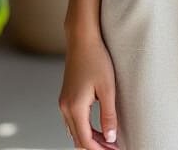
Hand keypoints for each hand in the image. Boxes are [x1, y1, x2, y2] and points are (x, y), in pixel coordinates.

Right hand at [59, 34, 119, 148]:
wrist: (82, 38)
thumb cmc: (96, 58)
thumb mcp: (107, 88)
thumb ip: (108, 115)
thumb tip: (110, 138)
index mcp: (75, 108)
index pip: (85, 141)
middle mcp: (65, 108)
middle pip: (78, 139)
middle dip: (95, 147)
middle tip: (114, 148)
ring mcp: (64, 102)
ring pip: (75, 131)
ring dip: (90, 139)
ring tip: (108, 141)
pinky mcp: (66, 96)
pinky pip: (73, 121)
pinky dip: (84, 129)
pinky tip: (97, 128)